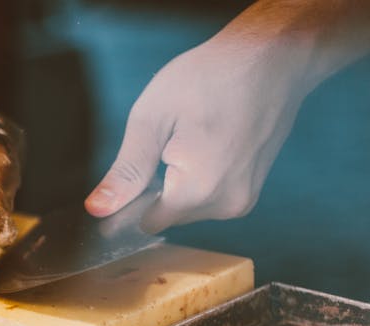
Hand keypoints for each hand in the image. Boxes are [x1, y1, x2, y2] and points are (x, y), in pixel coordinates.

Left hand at [85, 32, 313, 232]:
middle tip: (165, 142)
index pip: (146, 222)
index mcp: (197, 189)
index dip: (129, 203)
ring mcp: (244, 200)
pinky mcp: (252, 191)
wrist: (271, 58)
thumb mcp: (153, 118)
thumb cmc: (210, 77)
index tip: (128, 174)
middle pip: (169, 216)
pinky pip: (210, 198)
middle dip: (157, 189)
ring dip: (179, 184)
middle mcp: (225, 204)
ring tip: (190, 139)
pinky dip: (200, 179)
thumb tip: (98, 209)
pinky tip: (205, 145)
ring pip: (190, 208)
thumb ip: (126, 171)